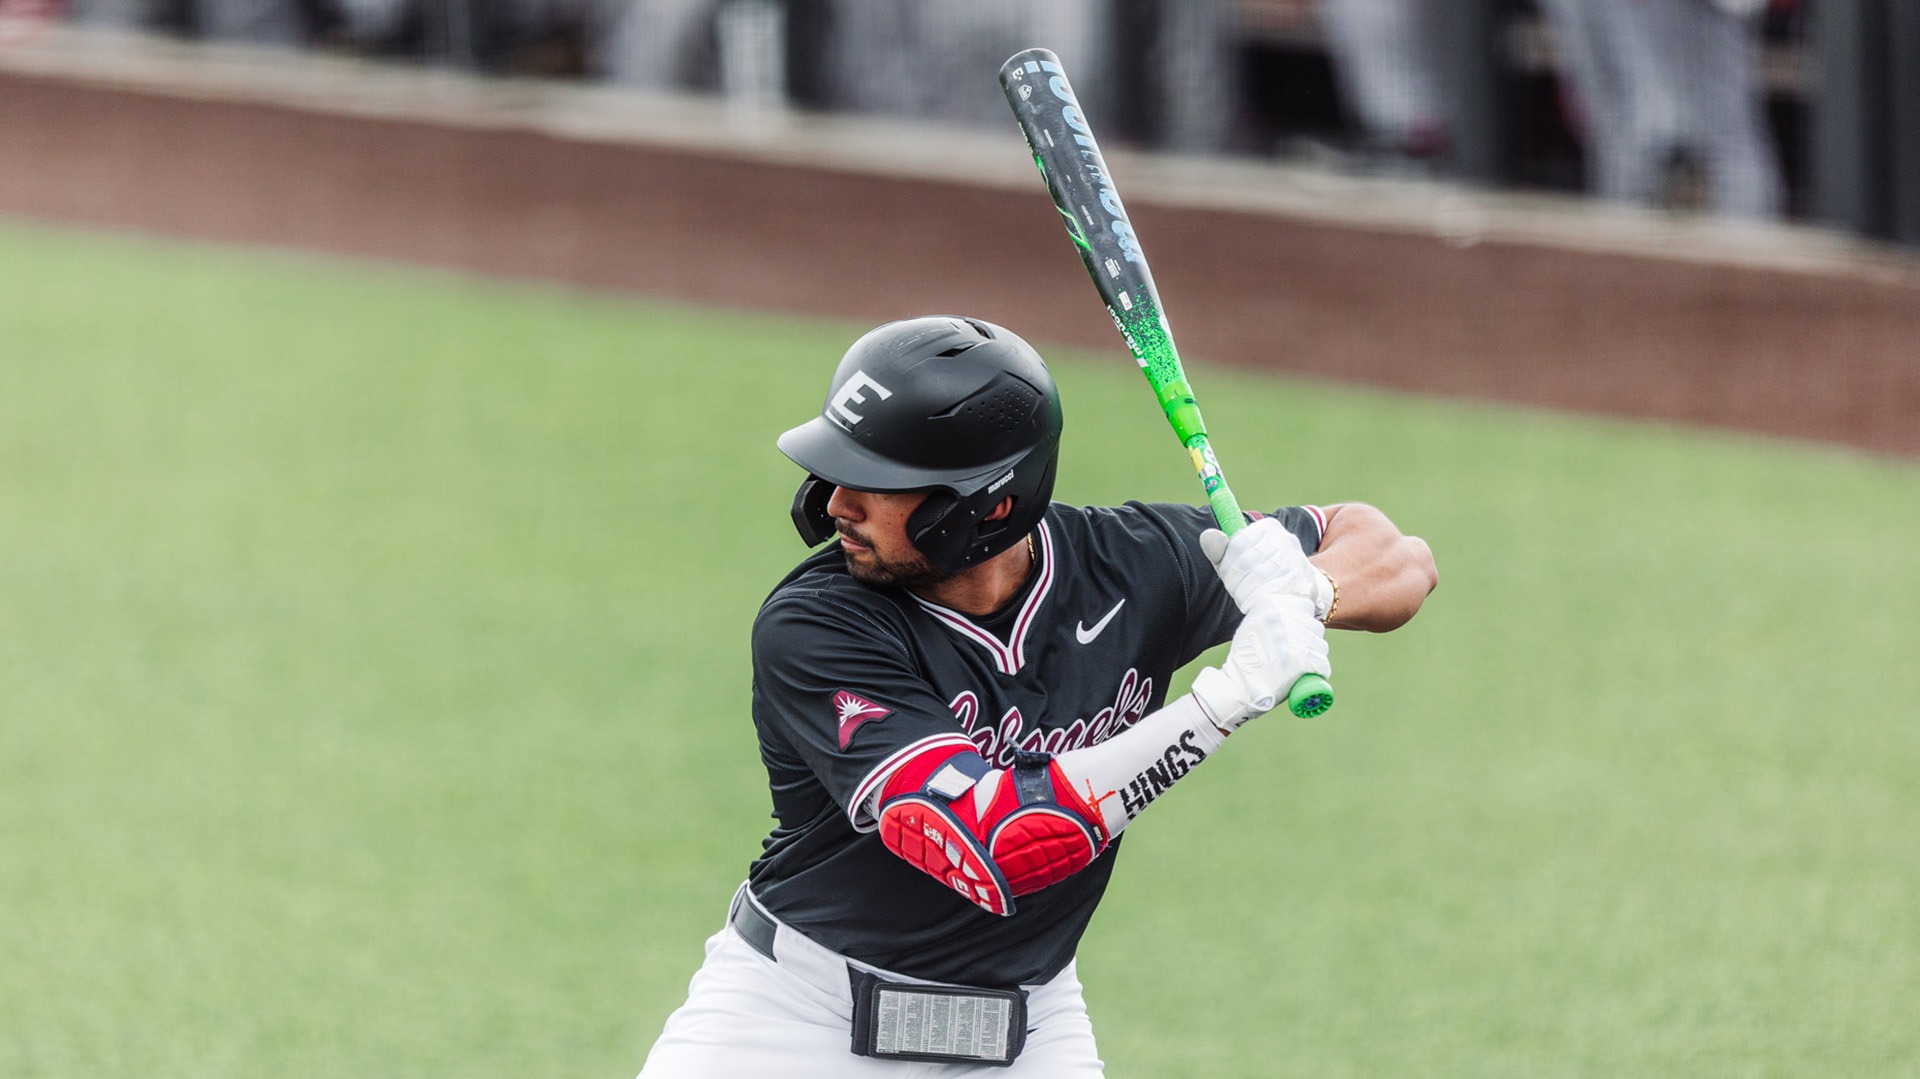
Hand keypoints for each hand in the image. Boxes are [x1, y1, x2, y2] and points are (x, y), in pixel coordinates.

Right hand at [1189, 593, 1330, 732]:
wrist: (1240, 686)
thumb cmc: (1243, 660)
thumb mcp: (1251, 626)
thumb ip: (1270, 618)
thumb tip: (1291, 620)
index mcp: (1272, 606)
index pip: (1304, 606)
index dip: (1303, 620)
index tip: (1298, 631)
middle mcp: (1287, 618)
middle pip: (1314, 626)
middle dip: (1309, 639)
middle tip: (1297, 651)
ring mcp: (1298, 639)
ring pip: (1320, 645)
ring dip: (1314, 655)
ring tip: (1300, 665)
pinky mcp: (1305, 660)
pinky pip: (1322, 663)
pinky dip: (1317, 671)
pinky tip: (1307, 674)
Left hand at [1200, 518, 1334, 619]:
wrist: (1292, 595)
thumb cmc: (1258, 574)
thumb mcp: (1234, 561)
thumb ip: (1219, 549)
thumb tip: (1207, 535)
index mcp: (1268, 528)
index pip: (1238, 542)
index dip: (1229, 562)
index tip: (1230, 572)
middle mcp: (1285, 539)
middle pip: (1247, 559)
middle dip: (1236, 578)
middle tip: (1237, 588)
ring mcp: (1295, 557)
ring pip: (1259, 574)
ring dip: (1246, 590)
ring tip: (1248, 595)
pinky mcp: (1301, 578)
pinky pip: (1273, 588)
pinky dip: (1260, 597)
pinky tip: (1260, 599)